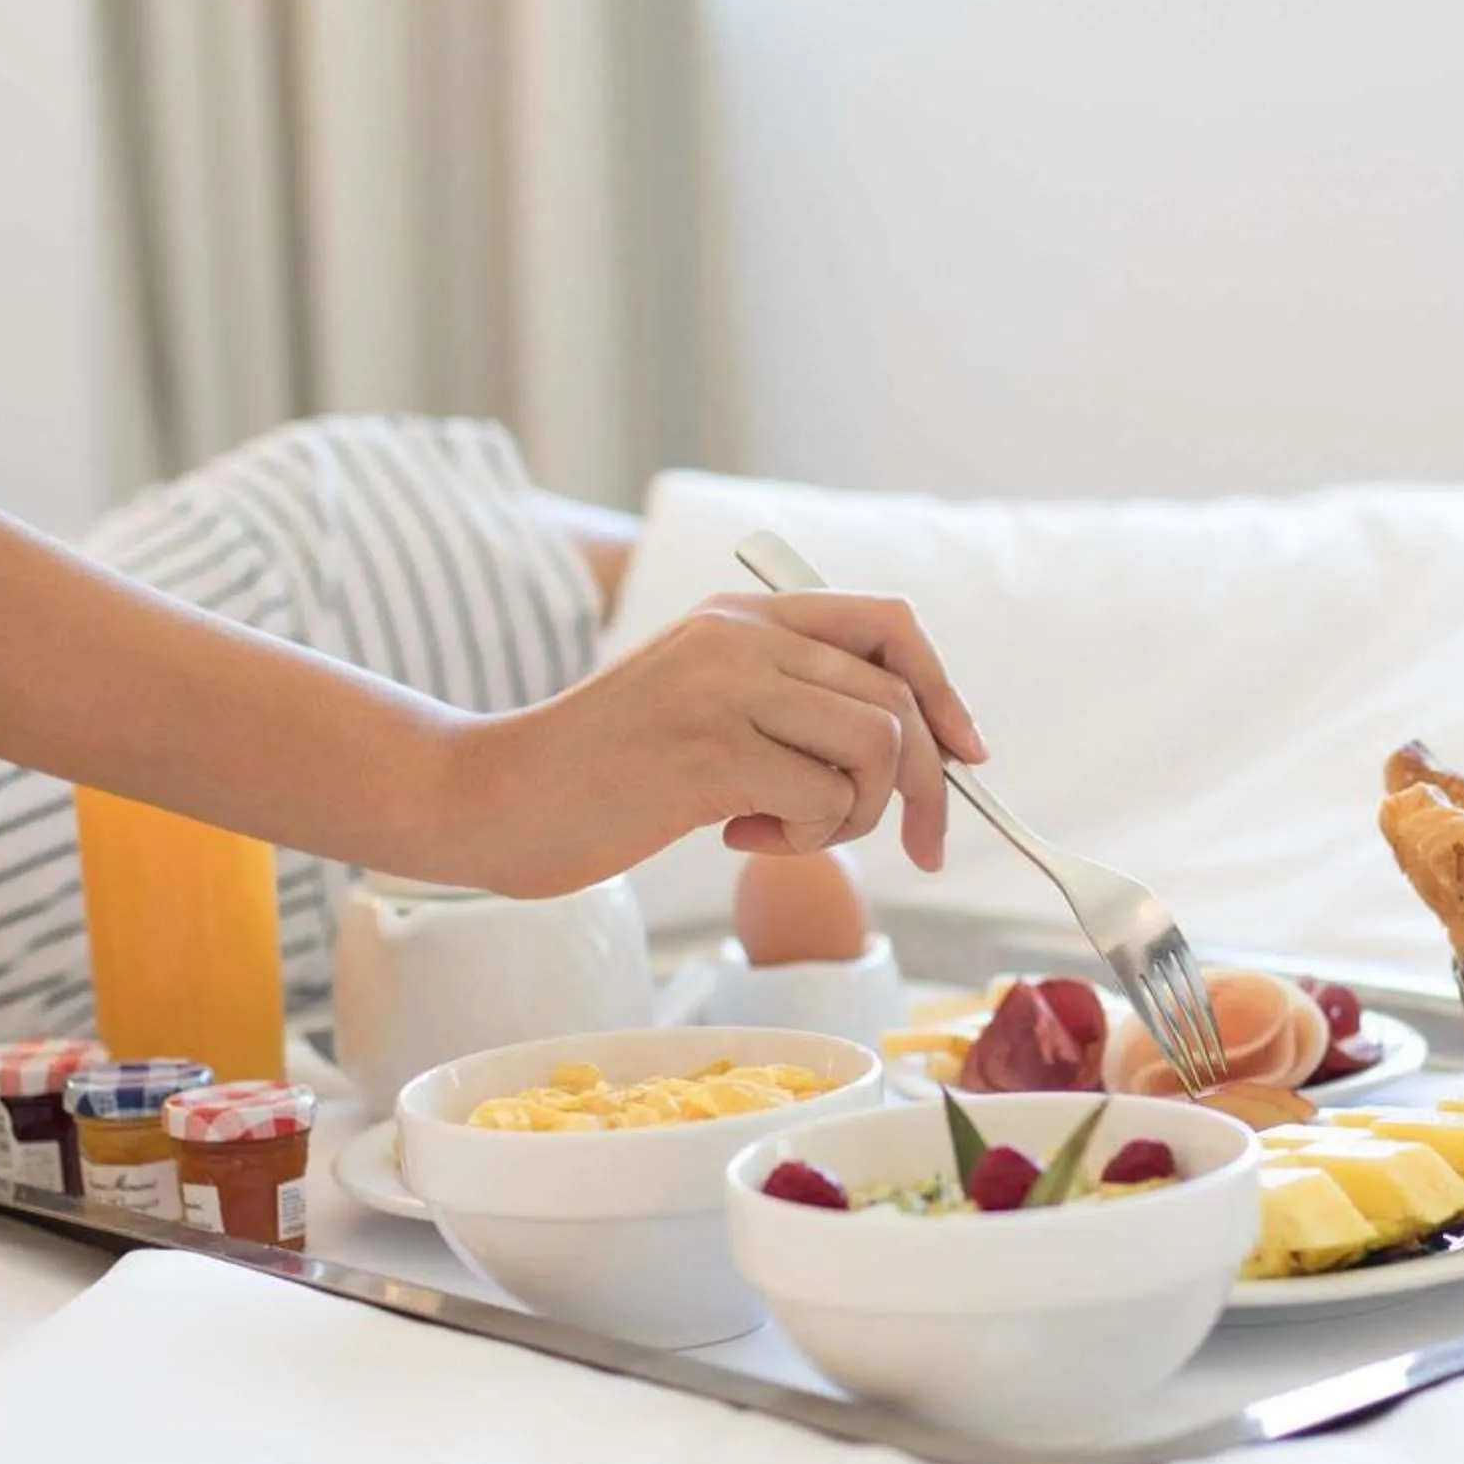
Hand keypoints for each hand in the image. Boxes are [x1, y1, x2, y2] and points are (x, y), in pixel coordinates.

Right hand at [463, 590, 987, 897]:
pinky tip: (735, 837)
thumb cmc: (601, 770)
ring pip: (874, 751)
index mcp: (743, 615)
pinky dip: (803, 841)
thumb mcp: (700, 703)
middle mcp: (741, 638)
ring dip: (853, 816)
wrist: (495, 796)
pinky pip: (823, 801)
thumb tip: (910, 747)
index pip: (890, 627)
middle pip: (898, 703)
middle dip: (927, 788)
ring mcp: (723, 690)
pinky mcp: (707, 755)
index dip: (943, 694)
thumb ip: (785, 701)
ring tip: (781, 829)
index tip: (968, 759)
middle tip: (917, 848)